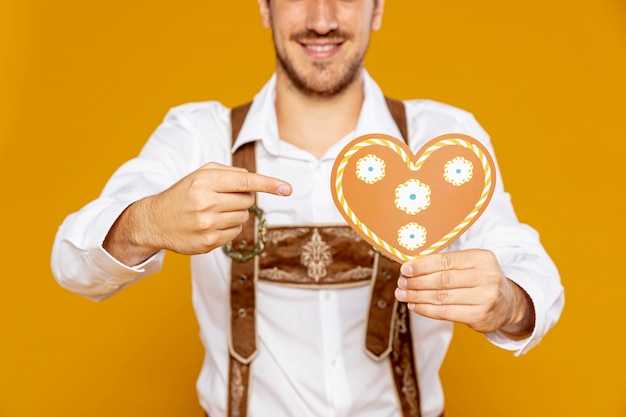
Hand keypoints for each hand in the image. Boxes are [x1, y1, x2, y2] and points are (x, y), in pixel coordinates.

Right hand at [103, 162, 291, 264]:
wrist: (155, 221)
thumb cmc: (182, 194)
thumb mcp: (199, 175)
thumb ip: (228, 173)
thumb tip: (253, 180)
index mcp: (204, 182)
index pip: (245, 182)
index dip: (269, 184)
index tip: (287, 188)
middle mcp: (206, 203)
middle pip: (248, 201)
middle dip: (242, 198)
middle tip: (223, 198)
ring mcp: (207, 225)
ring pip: (243, 217)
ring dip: (235, 213)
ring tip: (215, 212)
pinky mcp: (208, 243)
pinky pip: (235, 233)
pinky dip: (229, 227)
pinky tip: (212, 224)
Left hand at [395, 249, 534, 337]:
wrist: (508, 304)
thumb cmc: (480, 280)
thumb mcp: (471, 265)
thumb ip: (447, 263)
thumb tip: (412, 265)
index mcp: (482, 258)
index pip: (446, 261)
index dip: (422, 265)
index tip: (405, 268)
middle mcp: (487, 277)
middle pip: (442, 280)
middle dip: (417, 281)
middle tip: (401, 282)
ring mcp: (486, 298)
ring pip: (442, 297)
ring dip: (417, 296)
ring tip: (402, 294)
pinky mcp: (480, 316)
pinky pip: (446, 313)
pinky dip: (426, 310)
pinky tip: (414, 306)